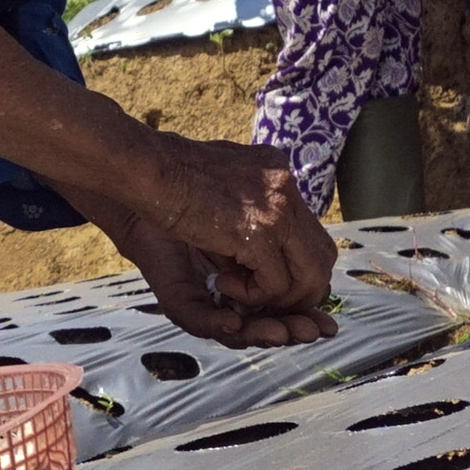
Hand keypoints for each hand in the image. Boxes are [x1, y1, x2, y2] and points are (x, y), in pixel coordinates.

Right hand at [87, 136, 335, 345]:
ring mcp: (278, 208)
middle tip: (265, 301)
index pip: (311, 232)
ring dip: (277, 296)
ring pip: (309, 274)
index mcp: (277, 173)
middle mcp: (286, 188)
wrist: (146, 168)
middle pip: (323, 255)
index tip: (272, 284)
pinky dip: (253, 295)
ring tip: (234, 288)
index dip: (298, 267)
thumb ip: (242, 201)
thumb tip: (256, 229)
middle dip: (301, 291)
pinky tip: (221, 281)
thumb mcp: (215, 182)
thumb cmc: (165, 177)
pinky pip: (276, 283)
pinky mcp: (260, 232)